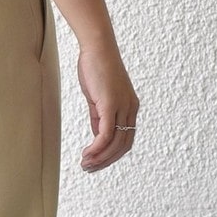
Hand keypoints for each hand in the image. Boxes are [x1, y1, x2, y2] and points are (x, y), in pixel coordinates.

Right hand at [76, 45, 138, 171]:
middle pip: (123, 146)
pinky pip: (106, 134)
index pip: (126, 139)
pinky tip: (88, 153)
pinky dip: (98, 147)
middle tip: (89, 168)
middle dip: (106, 161)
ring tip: (85, 164)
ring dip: (100, 158)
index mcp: (130, 107)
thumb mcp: (97, 98)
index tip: (96, 162)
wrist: (97, 48)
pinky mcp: (112, 104)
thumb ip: (99, 117)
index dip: (112, 155)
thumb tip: (98, 136)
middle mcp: (131, 108)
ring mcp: (123, 107)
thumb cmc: (95, 67)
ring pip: (115, 143)